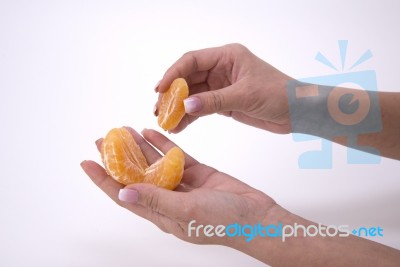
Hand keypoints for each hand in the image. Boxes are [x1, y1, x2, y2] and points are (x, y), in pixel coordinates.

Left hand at [81, 127, 399, 265]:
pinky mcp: (198, 172)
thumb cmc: (223, 221)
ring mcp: (183, 184)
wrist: (257, 216)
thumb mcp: (186, 212)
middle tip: (102, 138)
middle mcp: (167, 198)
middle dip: (117, 157)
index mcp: (160, 212)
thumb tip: (123, 193)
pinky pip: (176, 156)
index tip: (86, 163)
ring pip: (154, 163)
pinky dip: (163, 144)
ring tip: (123, 130)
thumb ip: (155, 201)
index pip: (123, 194)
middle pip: (135, 175)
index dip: (103, 180)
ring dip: (138, 147)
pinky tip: (151, 133)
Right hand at [154, 43, 291, 133]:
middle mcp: (221, 68)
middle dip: (173, 94)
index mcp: (227, 57)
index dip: (174, 73)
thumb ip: (214, 101)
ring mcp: (221, 86)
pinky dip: (191, 116)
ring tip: (165, 121)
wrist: (297, 112)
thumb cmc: (278, 94)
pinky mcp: (224, 102)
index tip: (160, 88)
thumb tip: (185, 106)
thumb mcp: (244, 96)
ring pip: (193, 95)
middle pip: (189, 78)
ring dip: (179, 107)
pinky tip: (179, 126)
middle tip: (158, 110)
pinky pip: (202, 107)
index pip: (193, 61)